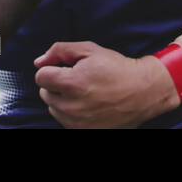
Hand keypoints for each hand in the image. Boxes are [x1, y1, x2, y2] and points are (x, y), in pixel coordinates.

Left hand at [33, 41, 180, 127]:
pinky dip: (72, 114)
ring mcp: (78, 123)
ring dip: (63, 100)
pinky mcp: (84, 132)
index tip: (65, 69)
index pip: (41, 77)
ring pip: (54, 109)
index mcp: (72, 83)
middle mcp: (72, 106)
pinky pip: (65, 122)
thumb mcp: (90, 50)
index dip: (51, 69)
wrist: (143, 92)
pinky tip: (87, 105)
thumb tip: (39, 62)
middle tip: (78, 80)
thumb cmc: (117, 68)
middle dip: (57, 85)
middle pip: (45, 94)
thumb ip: (60, 51)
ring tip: (84, 93)